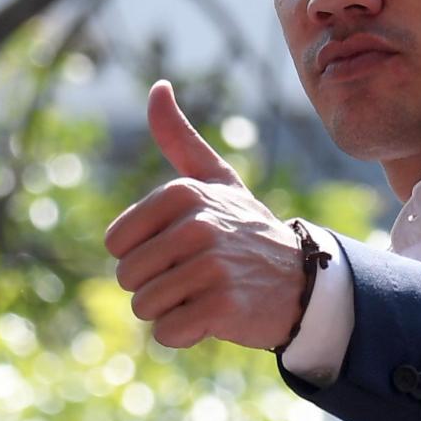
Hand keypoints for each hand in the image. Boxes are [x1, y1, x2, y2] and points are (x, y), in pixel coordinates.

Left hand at [104, 81, 302, 350]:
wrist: (304, 282)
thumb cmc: (248, 232)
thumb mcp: (217, 182)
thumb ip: (179, 138)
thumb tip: (157, 86)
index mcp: (184, 193)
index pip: (116, 244)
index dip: (143, 255)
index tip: (182, 249)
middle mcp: (197, 225)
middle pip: (128, 278)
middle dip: (155, 286)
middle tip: (198, 276)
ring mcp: (211, 266)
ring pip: (144, 307)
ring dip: (170, 310)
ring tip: (208, 294)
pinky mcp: (222, 306)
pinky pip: (167, 333)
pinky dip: (185, 334)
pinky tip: (216, 317)